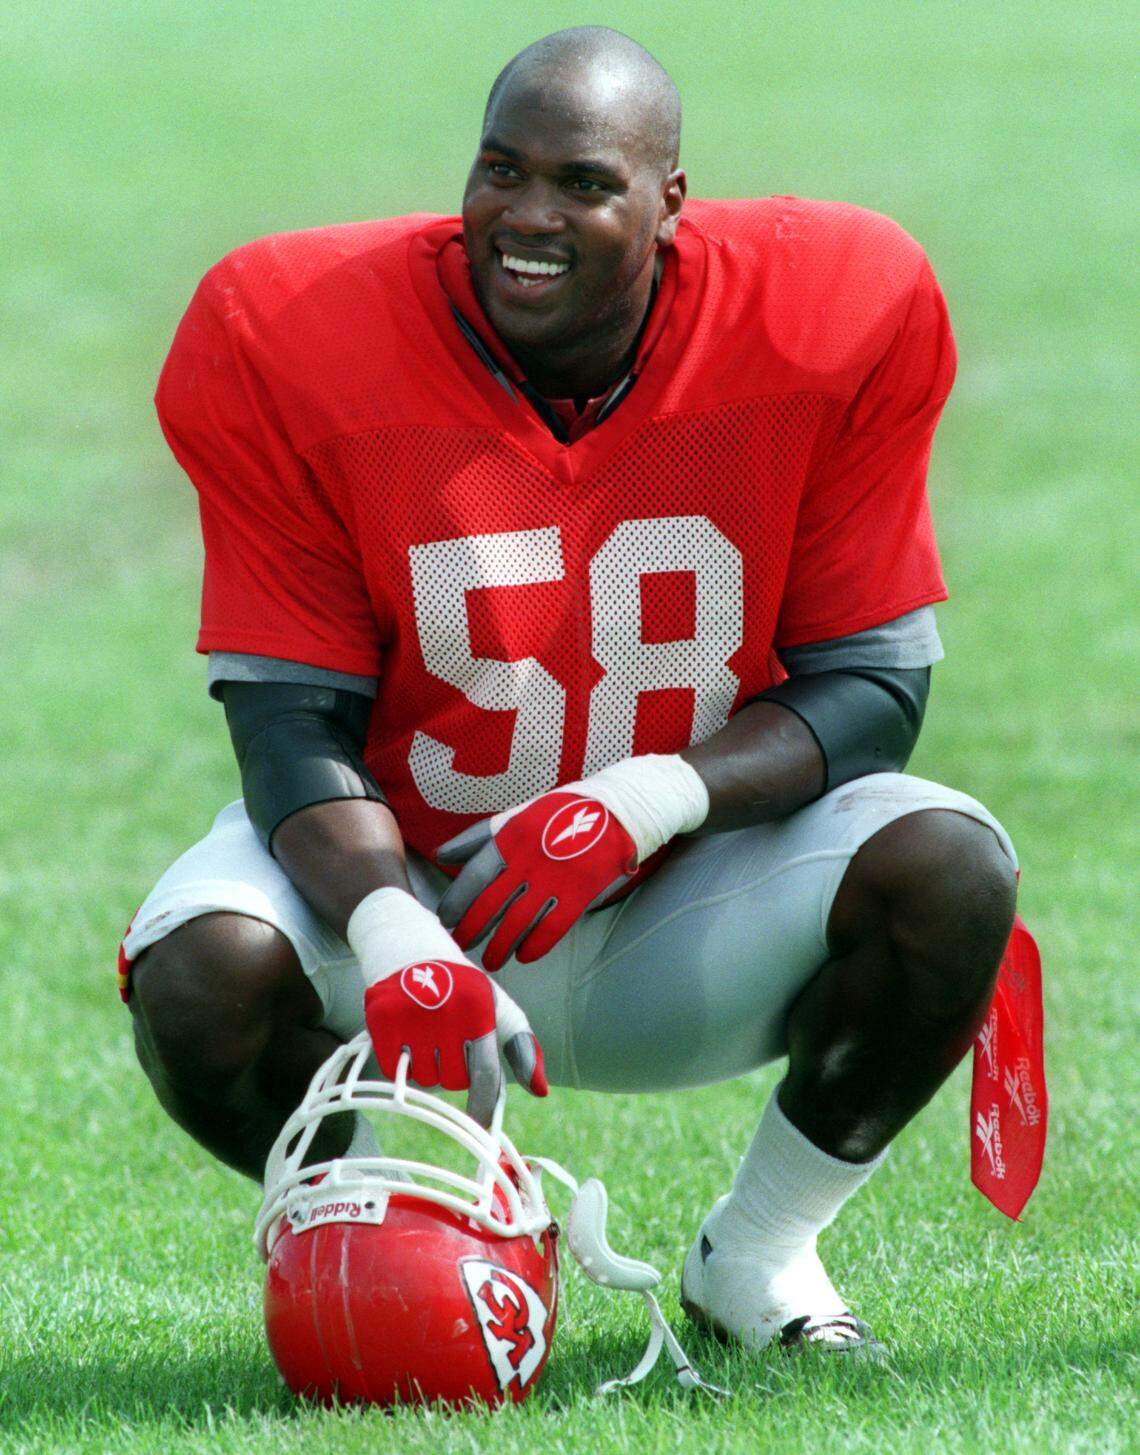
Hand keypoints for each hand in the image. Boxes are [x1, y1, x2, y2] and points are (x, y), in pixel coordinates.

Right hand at [348, 889, 546, 1125]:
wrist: (407, 940)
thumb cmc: (459, 984)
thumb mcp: (495, 1004)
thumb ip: (520, 1046)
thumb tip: (540, 1090)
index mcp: (481, 1008)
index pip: (484, 1075)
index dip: (483, 1107)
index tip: (481, 1127)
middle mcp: (448, 1010)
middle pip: (451, 1082)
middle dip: (451, 1071)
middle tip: (445, 1042)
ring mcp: (412, 1013)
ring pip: (422, 1079)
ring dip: (424, 1067)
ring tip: (425, 1032)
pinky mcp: (381, 1015)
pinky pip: (391, 1067)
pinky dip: (396, 1060)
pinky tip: (403, 1033)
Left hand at [438, 791, 637, 970]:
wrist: (615, 812)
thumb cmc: (558, 815)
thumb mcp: (517, 817)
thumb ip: (479, 837)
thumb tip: (441, 855)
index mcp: (511, 838)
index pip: (474, 877)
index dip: (456, 902)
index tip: (445, 920)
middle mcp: (529, 861)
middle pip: (491, 905)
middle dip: (471, 930)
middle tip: (461, 945)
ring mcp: (555, 880)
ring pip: (518, 923)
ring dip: (500, 947)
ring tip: (491, 961)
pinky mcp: (579, 895)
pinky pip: (551, 929)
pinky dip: (535, 946)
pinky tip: (523, 956)